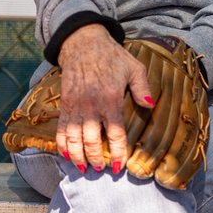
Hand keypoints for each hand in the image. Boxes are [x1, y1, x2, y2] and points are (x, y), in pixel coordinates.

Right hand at [55, 24, 154, 172]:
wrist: (84, 44)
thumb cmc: (112, 57)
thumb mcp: (134, 68)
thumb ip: (142, 88)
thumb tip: (150, 106)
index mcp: (111, 98)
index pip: (115, 132)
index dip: (117, 152)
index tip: (119, 166)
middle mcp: (91, 105)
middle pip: (91, 139)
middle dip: (96, 158)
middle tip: (102, 169)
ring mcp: (76, 105)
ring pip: (73, 138)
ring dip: (77, 156)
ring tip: (84, 168)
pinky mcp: (65, 104)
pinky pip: (61, 129)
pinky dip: (62, 144)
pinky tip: (66, 155)